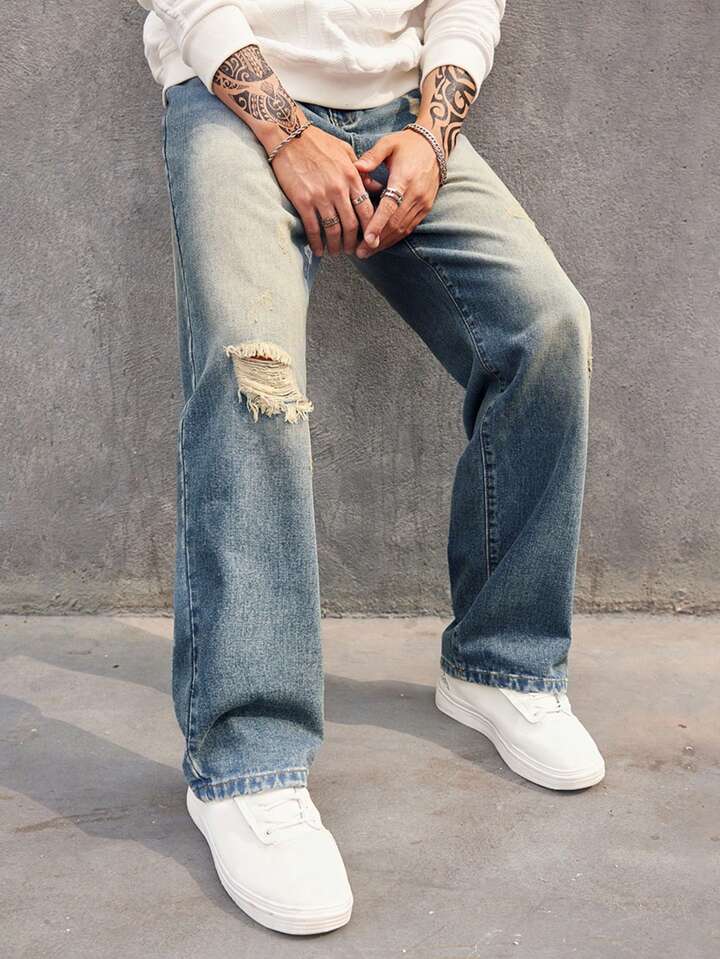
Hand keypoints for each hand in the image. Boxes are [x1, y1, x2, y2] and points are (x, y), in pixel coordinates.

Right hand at [269, 125, 373, 256]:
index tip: (370, 240)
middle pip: (351, 225)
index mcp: (352, 176)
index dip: (370, 229)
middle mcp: (339, 189)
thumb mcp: (345, 151)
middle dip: (353, 242)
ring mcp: (321, 196)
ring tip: (335, 252)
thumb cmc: (318, 142)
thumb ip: (362, 171)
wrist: (289, 135)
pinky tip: (318, 250)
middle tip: (352, 251)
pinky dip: (317, 242)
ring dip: (335, 246)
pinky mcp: (303, 201)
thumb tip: (376, 187)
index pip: (366, 210)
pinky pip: (313, 228)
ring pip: (333, 230)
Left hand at [353, 130, 439, 257]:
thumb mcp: (388, 143)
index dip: (378, 224)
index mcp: (404, 179)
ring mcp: (422, 203)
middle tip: (360, 253)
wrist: (435, 145)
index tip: (367, 239)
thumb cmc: (407, 144)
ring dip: (385, 243)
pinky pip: (409, 227)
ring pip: (402, 229)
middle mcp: (415, 194)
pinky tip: (382, 244)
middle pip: (395, 223)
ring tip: (367, 253)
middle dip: (377, 240)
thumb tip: (356, 167)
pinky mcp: (425, 208)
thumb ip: (372, 156)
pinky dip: (395, 237)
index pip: (390, 206)